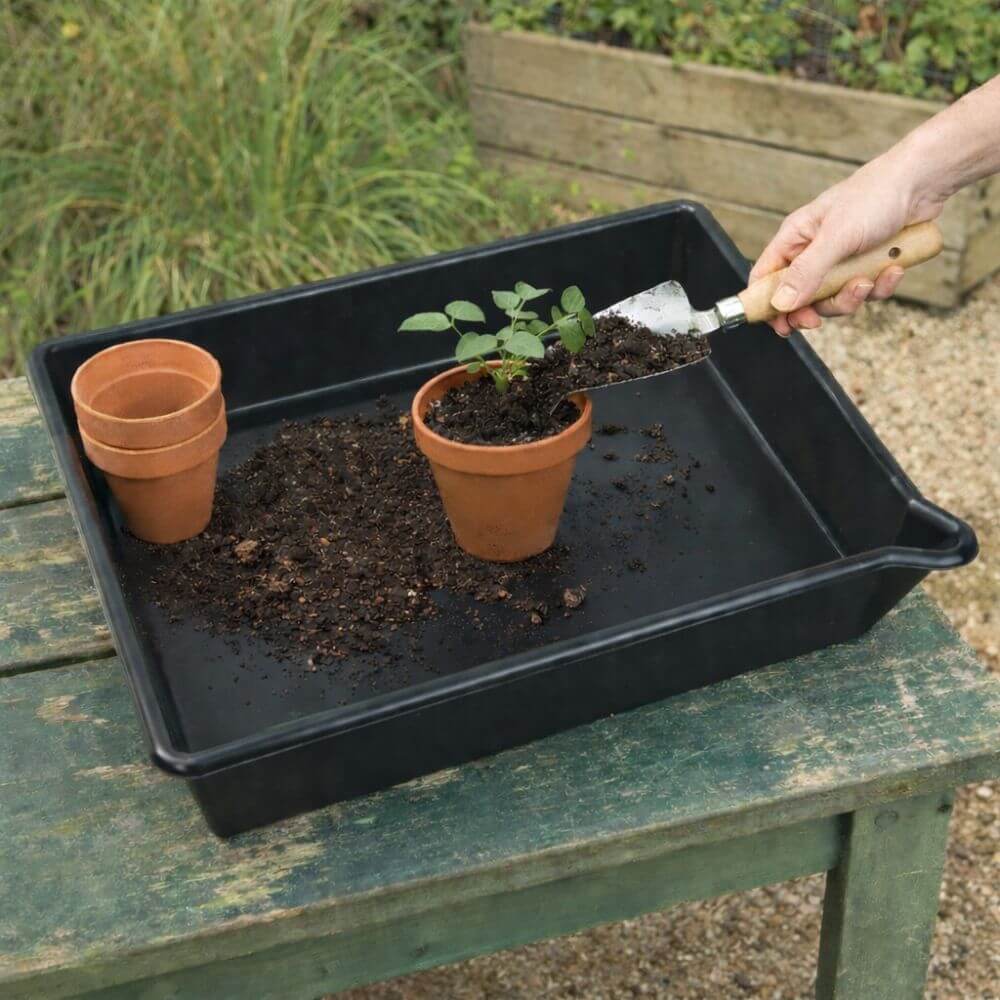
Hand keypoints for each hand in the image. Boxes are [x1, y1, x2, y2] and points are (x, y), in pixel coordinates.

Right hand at [749, 150, 944, 335]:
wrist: (924, 181)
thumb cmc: (876, 195)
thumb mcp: (836, 237)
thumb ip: (807, 272)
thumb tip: (780, 304)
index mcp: (796, 238)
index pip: (765, 277)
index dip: (767, 304)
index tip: (780, 326)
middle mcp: (814, 251)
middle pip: (799, 296)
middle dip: (814, 309)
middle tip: (819, 319)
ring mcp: (840, 260)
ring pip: (833, 298)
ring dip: (851, 297)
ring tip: (869, 281)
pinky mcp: (866, 264)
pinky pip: (864, 290)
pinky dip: (880, 286)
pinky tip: (894, 269)